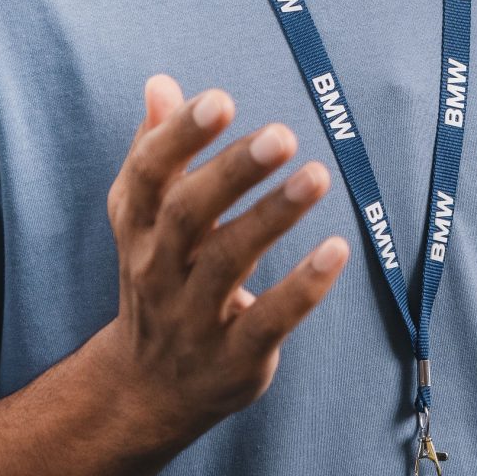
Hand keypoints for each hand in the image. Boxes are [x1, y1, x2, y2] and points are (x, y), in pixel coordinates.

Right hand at [100, 73, 348, 449]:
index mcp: (138, 229)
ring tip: (317, 175)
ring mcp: (193, 317)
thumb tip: (160, 83)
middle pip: (187, 215)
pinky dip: (302, 287)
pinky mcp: (234, 357)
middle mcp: (158, 270)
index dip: (178, 137)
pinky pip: (268, 321)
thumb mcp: (146, 222)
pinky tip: (338, 249)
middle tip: (281, 134)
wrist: (146, 392)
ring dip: (273, 217)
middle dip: (231, 172)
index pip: (148, 177)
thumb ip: (157, 153)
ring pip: (228, 263)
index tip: (217, 98)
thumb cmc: (161, 280)